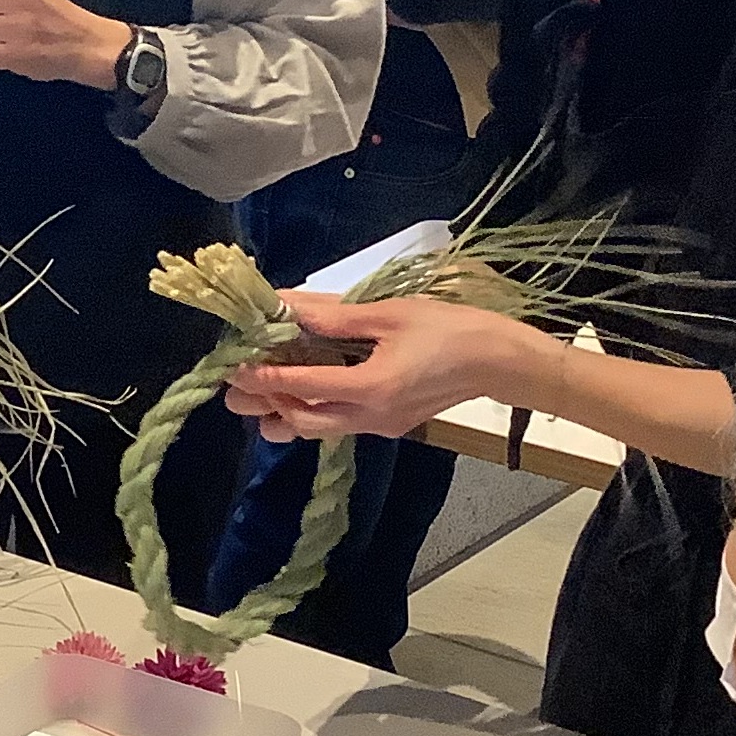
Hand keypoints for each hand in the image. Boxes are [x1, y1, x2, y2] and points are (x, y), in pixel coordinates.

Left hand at [224, 293, 559, 440]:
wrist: (500, 360)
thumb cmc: (450, 329)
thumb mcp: (388, 314)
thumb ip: (334, 316)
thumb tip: (287, 305)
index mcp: (372, 388)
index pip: (302, 388)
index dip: (265, 377)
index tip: (235, 365)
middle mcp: (371, 416)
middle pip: (303, 422)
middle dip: (267, 405)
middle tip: (237, 386)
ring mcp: (381, 426)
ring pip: (320, 429)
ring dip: (288, 413)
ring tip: (262, 391)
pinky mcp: (389, 424)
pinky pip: (340, 423)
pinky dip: (314, 411)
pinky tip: (300, 391)